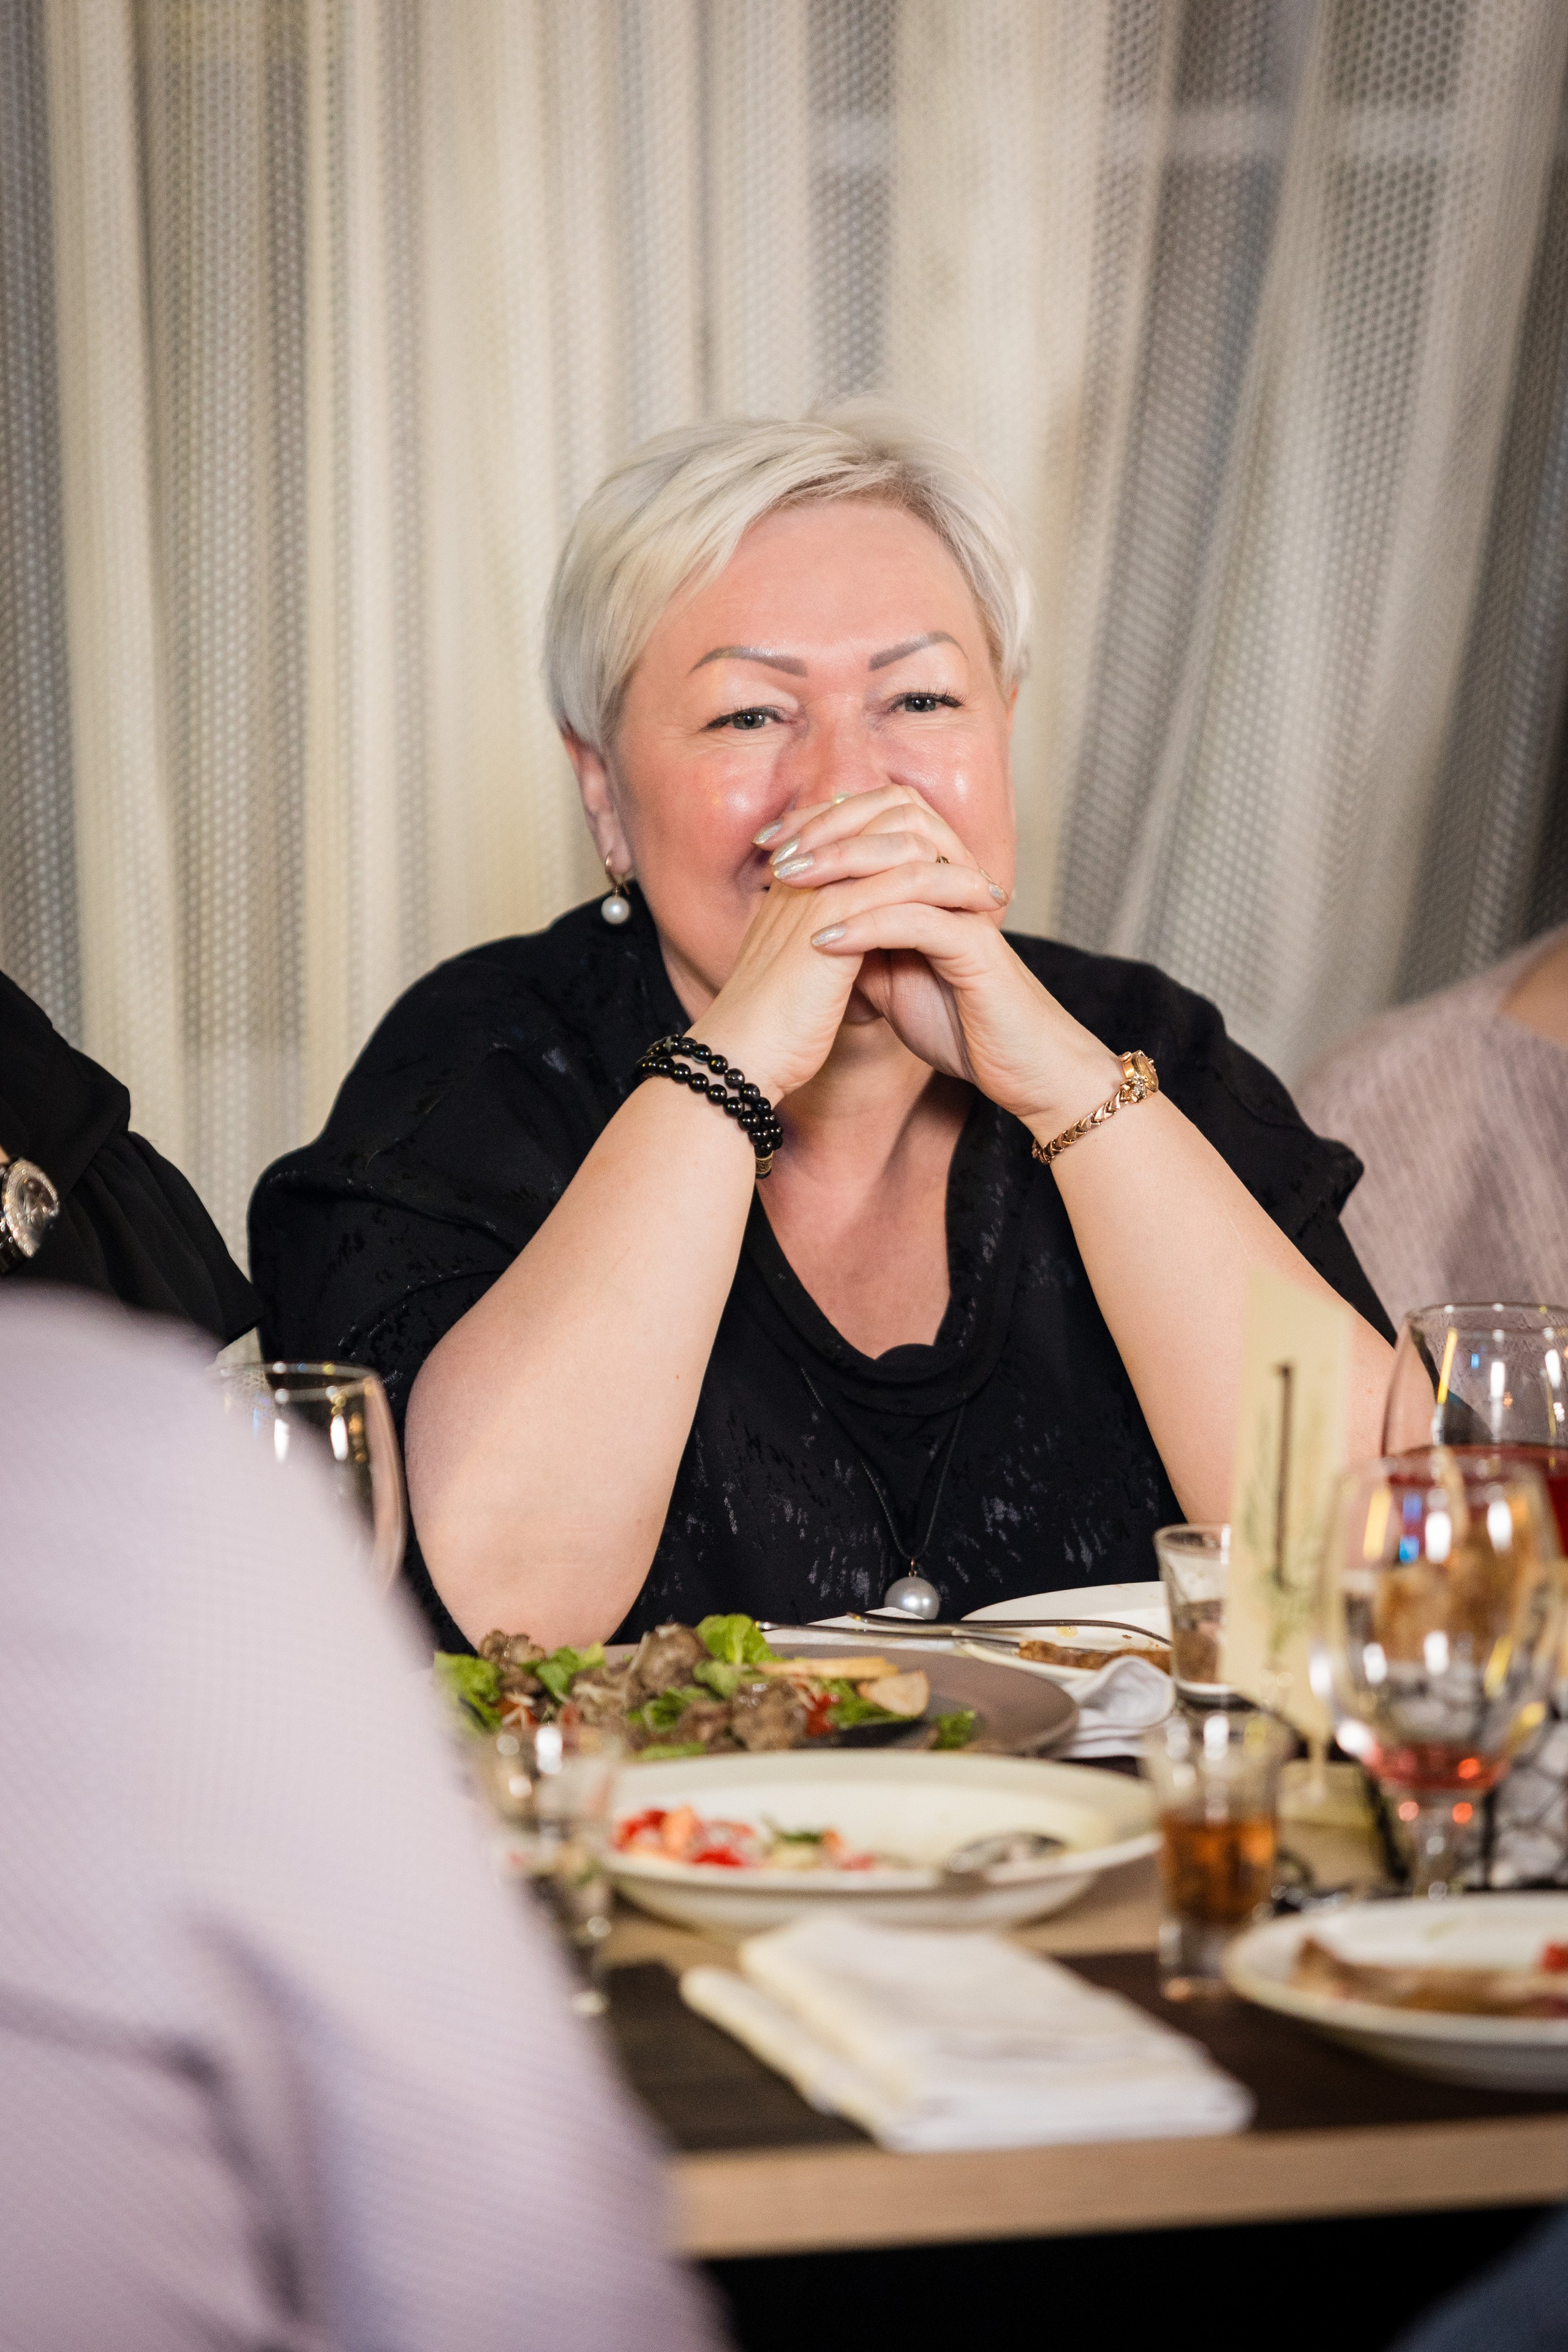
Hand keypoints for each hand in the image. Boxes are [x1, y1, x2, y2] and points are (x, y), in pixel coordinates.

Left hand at [765, 786, 1119, 1129]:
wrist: (1018, 1070)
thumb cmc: (960, 1024)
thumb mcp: (890, 978)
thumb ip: (859, 944)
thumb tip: (810, 924)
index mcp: (937, 880)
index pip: (880, 819)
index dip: (823, 822)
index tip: (771, 842)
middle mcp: (955, 884)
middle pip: (893, 820)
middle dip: (828, 830)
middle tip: (776, 855)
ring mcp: (969, 913)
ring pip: (906, 861)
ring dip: (841, 867)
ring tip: (789, 884)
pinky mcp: (978, 950)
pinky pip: (918, 921)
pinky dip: (866, 928)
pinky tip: (823, 943)